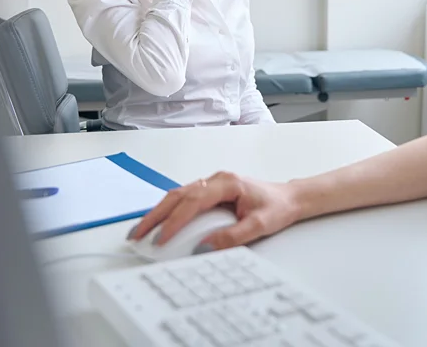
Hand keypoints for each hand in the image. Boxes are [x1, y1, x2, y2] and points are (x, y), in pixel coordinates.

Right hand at [127, 172, 300, 249]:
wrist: (289, 198)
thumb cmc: (276, 207)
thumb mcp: (259, 226)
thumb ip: (232, 237)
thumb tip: (205, 247)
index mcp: (227, 183)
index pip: (193, 201)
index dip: (175, 221)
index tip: (161, 238)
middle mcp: (216, 179)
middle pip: (178, 195)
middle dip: (155, 215)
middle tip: (136, 234)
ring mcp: (212, 183)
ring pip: (177, 195)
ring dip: (158, 212)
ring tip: (140, 230)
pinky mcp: (210, 191)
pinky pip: (183, 198)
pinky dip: (168, 210)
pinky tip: (157, 223)